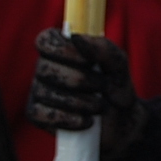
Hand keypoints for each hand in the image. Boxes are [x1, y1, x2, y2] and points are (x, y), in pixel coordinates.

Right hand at [26, 29, 144, 157]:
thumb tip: (76, 38)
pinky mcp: (38, 115)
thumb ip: (103, 49)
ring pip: (45, 93)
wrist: (122, 121)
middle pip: (45, 68)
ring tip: (99, 106)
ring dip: (79, 101)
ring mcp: (39, 92)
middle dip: (80, 79)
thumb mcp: (118, 65)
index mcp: (62, 50)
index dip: (63, 49)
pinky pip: (41, 115)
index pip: (45, 40)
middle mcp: (46, 68)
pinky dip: (67, 119)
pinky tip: (86, 121)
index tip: (88, 61)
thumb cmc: (116, 87)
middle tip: (103, 86)